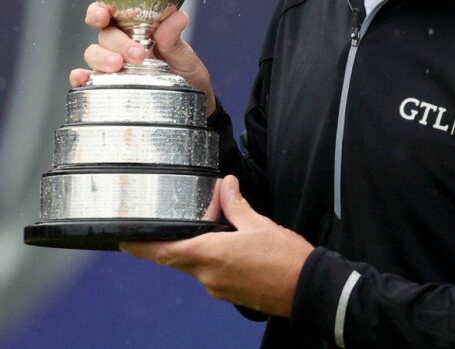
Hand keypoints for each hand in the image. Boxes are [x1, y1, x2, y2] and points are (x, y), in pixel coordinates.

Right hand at [69, 2, 215, 114]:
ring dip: (102, 58)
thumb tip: (179, 16)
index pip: (112, 12)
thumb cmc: (186, 73)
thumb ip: (174, 38)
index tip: (105, 15)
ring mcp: (114, 66)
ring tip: (118, 67)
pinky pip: (88, 80)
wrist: (191, 101)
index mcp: (138, 29)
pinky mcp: (108, 86)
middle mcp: (122, 45)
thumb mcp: (184, 55)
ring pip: (94, 53)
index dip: (101, 10)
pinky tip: (82, 78)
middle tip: (137, 55)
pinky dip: (81, 77)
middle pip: (105, 34)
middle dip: (117, 42)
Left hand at [120, 175, 313, 315]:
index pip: (165, 252)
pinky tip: (224, 246)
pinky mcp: (228, 294)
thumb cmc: (286, 258)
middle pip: (176, 259)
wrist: (306, 288)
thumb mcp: (260, 224)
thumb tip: (225, 186)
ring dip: (191, 250)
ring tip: (204, 229)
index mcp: (212, 254)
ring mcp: (218, 288)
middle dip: (168, 244)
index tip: (124, 240)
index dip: (141, 247)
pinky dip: (208, 259)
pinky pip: (208, 274)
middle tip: (164, 226)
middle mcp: (209, 276)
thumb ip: (236, 205)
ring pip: (192, 267)